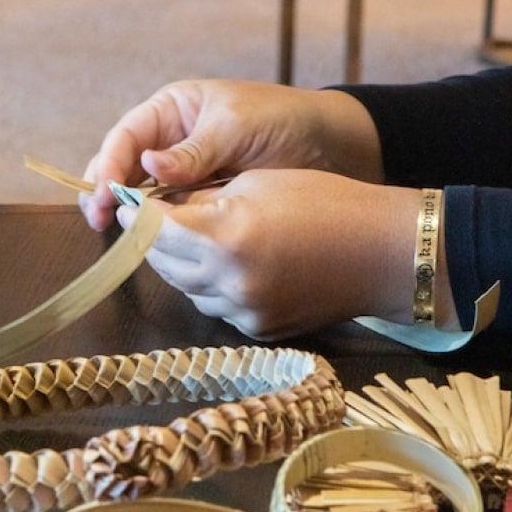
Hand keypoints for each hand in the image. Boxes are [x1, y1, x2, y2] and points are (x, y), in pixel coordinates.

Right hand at [80, 79, 382, 229]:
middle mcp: (170, 142)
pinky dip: (162, 229)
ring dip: (132, 215)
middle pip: (124, 169)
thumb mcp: (235, 127)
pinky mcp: (202, 202)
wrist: (329, 148)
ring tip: (124, 236)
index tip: (103, 195)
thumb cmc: (281, 120)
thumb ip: (192, 151)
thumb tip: (147, 167)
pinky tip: (155, 243)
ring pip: (144, 197)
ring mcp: (185, 175)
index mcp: (172, 111)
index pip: (126, 137)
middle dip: (108, 192)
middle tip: (101, 221)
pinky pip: (173, 216)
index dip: (108, 165)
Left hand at [117, 169, 445, 339]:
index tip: (127, 203)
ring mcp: (244, 312)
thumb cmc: (328, 201)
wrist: (384, 253)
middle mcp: (228, 281)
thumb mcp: (259, 182)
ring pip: (188, 288)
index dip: (136, 214)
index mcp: (225, 236)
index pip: (154, 228)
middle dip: (154, 240)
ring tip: (196, 239)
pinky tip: (231, 264)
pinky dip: (213, 286)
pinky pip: (217, 306)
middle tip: (155, 218)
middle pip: (163, 263)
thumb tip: (166, 207)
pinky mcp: (259, 330)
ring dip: (182, 264)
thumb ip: (204, 198)